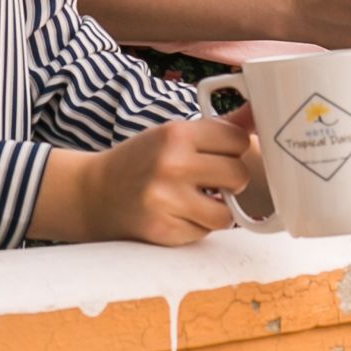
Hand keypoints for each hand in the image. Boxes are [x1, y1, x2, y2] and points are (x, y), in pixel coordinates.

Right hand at [32, 117, 252, 246]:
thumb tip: (256, 116)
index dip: (233, 150)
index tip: (221, 154)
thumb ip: (213, 131)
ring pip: (226, 213)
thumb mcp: (169, 135)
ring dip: (217, 211)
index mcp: (175, 134)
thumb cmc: (140, 161)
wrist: (95, 193)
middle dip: (231, 181)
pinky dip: (196, 227)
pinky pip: (204, 233)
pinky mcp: (164, 230)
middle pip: (238, 175)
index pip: (237, 139)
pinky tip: (177, 216)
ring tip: (197, 202)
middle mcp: (172, 164)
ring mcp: (168, 200)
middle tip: (213, 181)